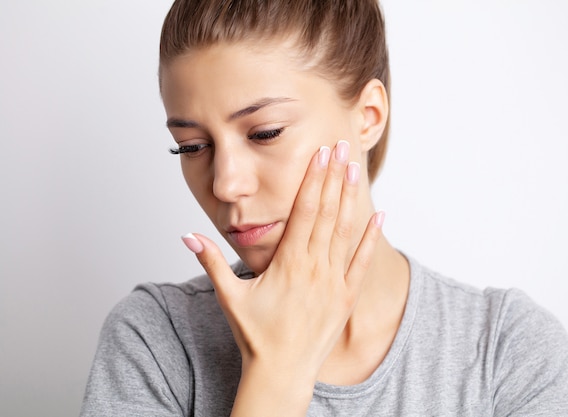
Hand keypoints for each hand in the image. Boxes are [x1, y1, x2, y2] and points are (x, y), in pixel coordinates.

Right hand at [182, 140, 383, 414]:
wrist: (281, 373)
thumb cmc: (255, 335)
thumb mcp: (228, 297)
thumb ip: (209, 262)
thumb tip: (187, 235)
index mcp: (288, 263)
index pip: (304, 211)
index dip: (313, 180)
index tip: (319, 154)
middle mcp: (314, 268)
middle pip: (326, 213)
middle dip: (333, 177)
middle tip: (340, 147)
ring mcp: (333, 282)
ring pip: (344, 232)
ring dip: (351, 199)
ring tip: (355, 169)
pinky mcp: (345, 297)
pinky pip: (362, 263)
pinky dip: (370, 239)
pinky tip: (380, 217)